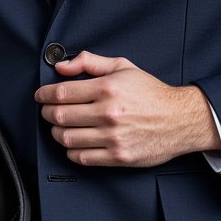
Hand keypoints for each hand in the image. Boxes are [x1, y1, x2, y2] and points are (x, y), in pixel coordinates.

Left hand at [34, 51, 220, 166]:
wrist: (180, 119)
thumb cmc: (151, 92)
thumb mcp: (123, 67)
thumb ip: (90, 62)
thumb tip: (61, 66)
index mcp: (107, 88)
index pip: (62, 93)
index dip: (44, 95)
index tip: (41, 96)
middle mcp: (108, 113)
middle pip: (60, 116)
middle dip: (47, 113)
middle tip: (48, 111)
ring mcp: (113, 137)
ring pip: (67, 138)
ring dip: (56, 132)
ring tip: (59, 126)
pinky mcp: (118, 157)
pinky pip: (82, 158)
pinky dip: (71, 151)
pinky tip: (74, 143)